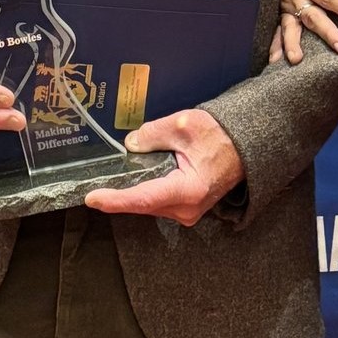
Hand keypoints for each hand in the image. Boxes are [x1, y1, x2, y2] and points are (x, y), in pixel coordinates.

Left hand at [83, 108, 243, 225]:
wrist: (245, 146)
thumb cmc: (219, 134)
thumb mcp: (183, 125)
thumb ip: (153, 134)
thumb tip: (131, 144)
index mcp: (187, 190)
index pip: (144, 198)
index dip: (116, 200)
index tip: (92, 198)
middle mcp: (187, 209)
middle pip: (143, 204)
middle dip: (120, 195)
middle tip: (96, 185)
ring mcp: (188, 212)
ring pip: (149, 205)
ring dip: (133, 192)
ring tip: (116, 179)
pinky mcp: (187, 208)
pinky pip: (158, 203)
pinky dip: (145, 192)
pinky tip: (136, 179)